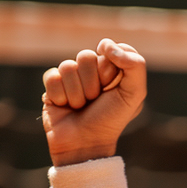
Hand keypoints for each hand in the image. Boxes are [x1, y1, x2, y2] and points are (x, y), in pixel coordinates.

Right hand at [41, 39, 146, 165]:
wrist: (85, 144)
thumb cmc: (111, 120)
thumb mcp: (134, 94)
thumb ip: (134, 65)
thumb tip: (105, 44)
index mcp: (113, 69)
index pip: (110, 48)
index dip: (110, 68)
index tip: (113, 86)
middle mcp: (92, 71)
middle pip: (86, 56)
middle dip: (92, 83)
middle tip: (96, 100)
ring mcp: (72, 77)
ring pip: (68, 66)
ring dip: (76, 93)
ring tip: (81, 106)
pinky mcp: (53, 86)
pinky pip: (52, 76)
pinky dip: (60, 96)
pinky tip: (66, 107)